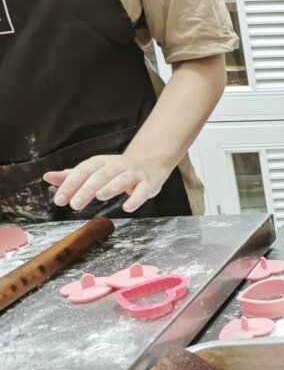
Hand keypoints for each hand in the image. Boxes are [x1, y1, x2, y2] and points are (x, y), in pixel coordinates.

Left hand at [43, 152, 175, 212]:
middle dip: (87, 188)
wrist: (150, 161)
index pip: (83, 171)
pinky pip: (142, 190)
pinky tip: (128, 207)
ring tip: (99, 197)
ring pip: (122, 179)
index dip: (70, 184)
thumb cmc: (118, 170)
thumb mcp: (94, 170)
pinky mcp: (147, 184)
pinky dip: (136, 198)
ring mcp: (133, 174)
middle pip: (101, 175)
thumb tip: (48, 177)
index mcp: (101, 163)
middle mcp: (117, 166)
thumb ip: (72, 176)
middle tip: (74, 204)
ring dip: (111, 187)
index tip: (59, 200)